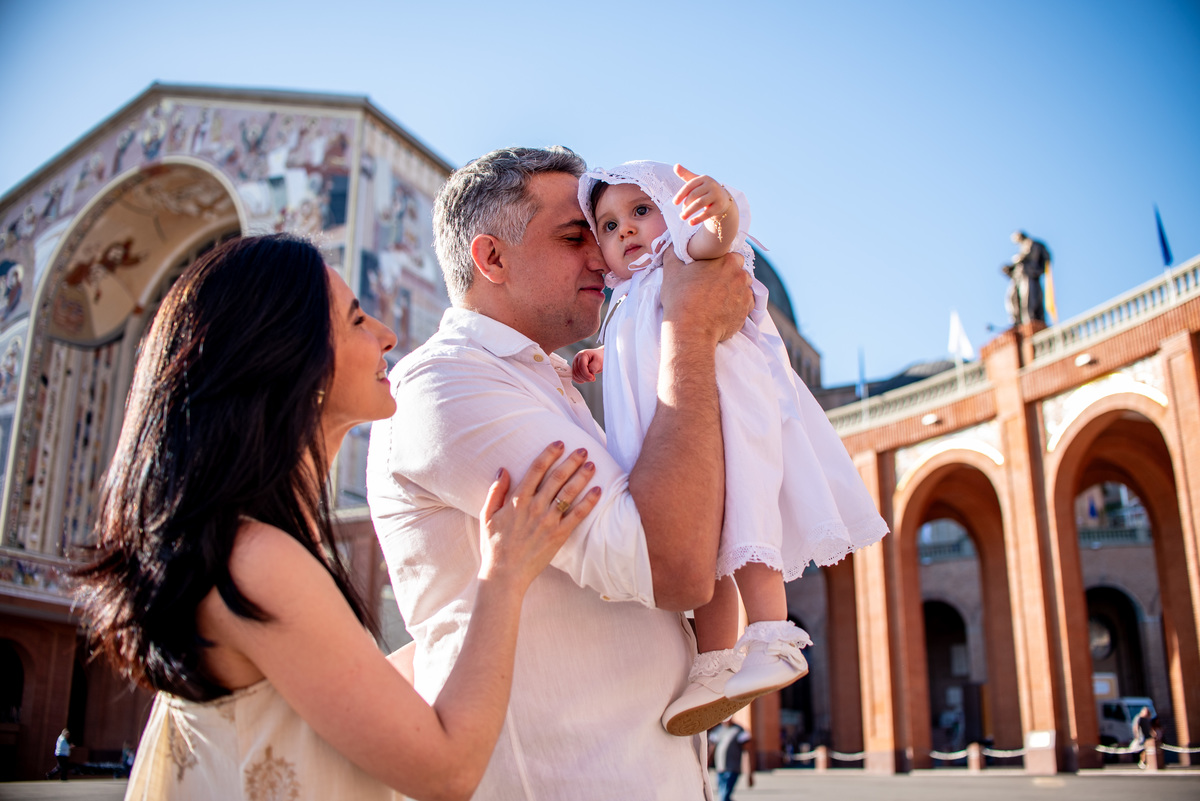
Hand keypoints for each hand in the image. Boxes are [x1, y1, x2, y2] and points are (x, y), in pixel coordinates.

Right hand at [478, 442, 600, 590]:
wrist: (504, 575)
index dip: (549, 454)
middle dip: (572, 461)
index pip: (536, 469)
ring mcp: (547, 521)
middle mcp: (534, 507)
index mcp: (517, 500)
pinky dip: (589, 502)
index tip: (559, 443)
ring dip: (582, 477)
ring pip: (569, 493)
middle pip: (557, 477)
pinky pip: (577, 516)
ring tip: (593, 464)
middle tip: (583, 450)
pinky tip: (598, 491)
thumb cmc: (494, 546)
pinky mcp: (558, 536)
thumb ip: (496, 491)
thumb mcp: (487, 516)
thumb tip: (503, 469)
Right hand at [572, 348, 603, 382]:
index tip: (592, 378)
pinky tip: (585, 380)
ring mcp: (575, 364)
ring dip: (583, 379)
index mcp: (582, 355)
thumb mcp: (599, 361)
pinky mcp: (575, 368)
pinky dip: (579, 380)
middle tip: (593, 378)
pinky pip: (574, 376)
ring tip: (590, 378)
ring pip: (575, 374)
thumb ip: (594, 366)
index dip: (586, 374)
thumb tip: (589, 372)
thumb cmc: (599, 358)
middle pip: (577, 371)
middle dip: (585, 377)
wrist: (598, 357)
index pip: (581, 366)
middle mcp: (577, 358)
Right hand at [659, 249, 752, 343]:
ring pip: (743, 288)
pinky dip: (737, 306)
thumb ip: (674, 253)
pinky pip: (745, 305)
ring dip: (734, 291)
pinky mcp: (746, 312)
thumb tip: (675, 246)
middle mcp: (741, 276)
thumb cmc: (681, 299)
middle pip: (739, 272)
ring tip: (717, 300)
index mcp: (727, 261)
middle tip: (712, 286)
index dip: (721, 263)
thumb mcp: (671, 271)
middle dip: (729, 276)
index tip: (711, 271)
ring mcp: (745, 295)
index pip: (731, 255)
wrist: (691, 330)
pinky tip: (722, 310)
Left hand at [673, 165, 732, 226]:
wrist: (722, 199)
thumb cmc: (705, 189)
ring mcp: (716, 195)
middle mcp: (711, 185)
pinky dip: (698, 218)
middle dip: (686, 205)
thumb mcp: (696, 181)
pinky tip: (690, 223)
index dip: (681, 194)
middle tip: (681, 213)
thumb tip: (675, 166)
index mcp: (704, 178)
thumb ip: (686, 174)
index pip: (690, 186)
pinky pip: (707, 213)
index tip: (674, 203)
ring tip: (682, 217)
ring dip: (690, 211)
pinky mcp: (720, 205)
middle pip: (694, 195)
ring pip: (700, 203)